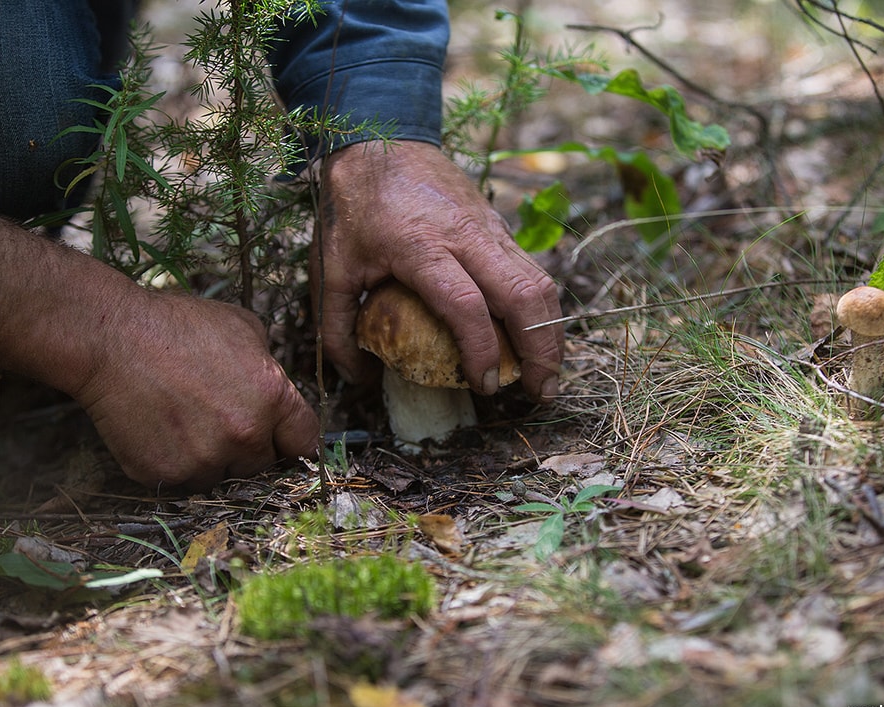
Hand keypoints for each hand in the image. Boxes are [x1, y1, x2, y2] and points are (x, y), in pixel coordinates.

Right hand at [0, 219, 318, 487]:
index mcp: (273, 398)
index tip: (280, 438)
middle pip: (263, 464)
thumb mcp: (243, 328)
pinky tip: (161, 429)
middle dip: (249, 447)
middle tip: (220, 420)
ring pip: (223, 475)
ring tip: (186, 421)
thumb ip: (268, 366)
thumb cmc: (178, 325)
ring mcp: (205, 460)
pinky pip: (183, 480)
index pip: (304, 441)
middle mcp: (244, 435)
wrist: (113, 339)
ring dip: (212, 458)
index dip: (291, 439)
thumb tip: (277, 388)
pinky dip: (176, 462)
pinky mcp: (167, 475)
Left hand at [314, 141, 563, 400]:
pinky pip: (533, 271)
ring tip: (548, 374)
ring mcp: (490, 228)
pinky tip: (536, 338)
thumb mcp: (332, 267)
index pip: (467, 306)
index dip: (482, 350)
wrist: (379, 137)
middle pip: (523, 295)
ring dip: (551, 330)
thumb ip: (338, 327)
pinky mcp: (499, 225)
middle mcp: (467, 236)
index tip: (484, 385)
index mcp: (422, 246)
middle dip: (540, 349)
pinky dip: (542, 309)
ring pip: (539, 281)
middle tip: (540, 392)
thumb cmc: (353, 206)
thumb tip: (360, 381)